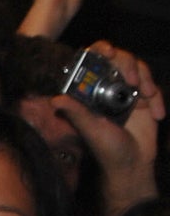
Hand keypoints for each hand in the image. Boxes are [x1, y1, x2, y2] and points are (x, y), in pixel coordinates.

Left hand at [52, 41, 163, 215]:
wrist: (133, 165)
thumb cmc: (107, 150)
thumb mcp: (91, 130)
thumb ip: (77, 113)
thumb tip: (56, 100)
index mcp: (90, 92)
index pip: (92, 61)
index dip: (99, 50)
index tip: (108, 52)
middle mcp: (107, 87)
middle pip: (118, 59)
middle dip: (128, 64)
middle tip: (132, 80)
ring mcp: (126, 91)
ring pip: (138, 68)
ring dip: (146, 79)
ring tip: (147, 98)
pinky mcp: (145, 98)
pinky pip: (153, 86)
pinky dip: (158, 98)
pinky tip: (157, 115)